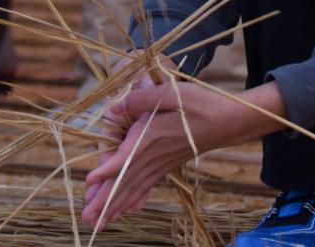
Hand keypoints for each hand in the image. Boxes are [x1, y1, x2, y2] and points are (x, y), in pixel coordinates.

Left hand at [81, 79, 286, 230]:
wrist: (227, 121)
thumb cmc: (200, 103)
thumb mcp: (172, 92)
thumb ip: (143, 98)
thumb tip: (115, 105)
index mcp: (151, 136)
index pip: (125, 158)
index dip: (107, 170)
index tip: (89, 180)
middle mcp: (153, 155)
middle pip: (125, 181)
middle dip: (105, 201)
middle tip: (87, 219)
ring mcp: (161, 164)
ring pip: (134, 188)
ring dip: (115, 206)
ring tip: (99, 223)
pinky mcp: (167, 166)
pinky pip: (146, 187)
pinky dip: (134, 200)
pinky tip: (126, 211)